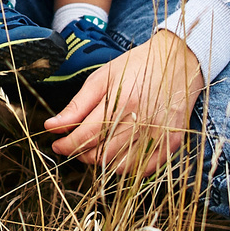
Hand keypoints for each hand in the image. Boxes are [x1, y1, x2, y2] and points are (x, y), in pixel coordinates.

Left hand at [42, 32, 202, 172]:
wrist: (178, 60)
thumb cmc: (136, 66)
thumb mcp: (102, 78)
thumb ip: (77, 105)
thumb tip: (51, 126)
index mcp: (123, 102)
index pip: (85, 136)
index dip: (66, 145)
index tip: (57, 144)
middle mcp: (142, 121)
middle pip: (101, 155)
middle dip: (81, 153)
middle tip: (76, 144)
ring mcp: (159, 135)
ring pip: (120, 166)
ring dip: (102, 161)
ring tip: (97, 147)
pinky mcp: (172, 143)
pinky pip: (143, 170)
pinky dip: (127, 166)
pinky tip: (120, 152)